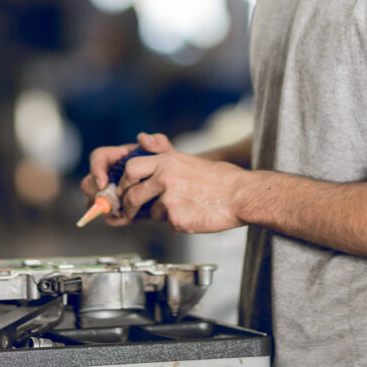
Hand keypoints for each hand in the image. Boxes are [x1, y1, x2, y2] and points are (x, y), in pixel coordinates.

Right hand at [79, 132, 172, 213]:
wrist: (180, 189)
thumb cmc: (172, 167)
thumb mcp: (168, 153)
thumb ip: (158, 142)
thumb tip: (142, 137)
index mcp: (119, 157)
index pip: (98, 157)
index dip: (96, 169)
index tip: (103, 182)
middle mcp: (112, 174)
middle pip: (90, 182)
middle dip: (96, 192)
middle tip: (109, 201)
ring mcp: (114, 193)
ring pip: (95, 200)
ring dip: (104, 207)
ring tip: (119, 210)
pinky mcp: (121, 209)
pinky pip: (109, 216)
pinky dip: (115, 218)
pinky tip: (126, 218)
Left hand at [116, 143, 248, 233]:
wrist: (241, 195)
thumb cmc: (220, 178)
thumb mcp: (188, 159)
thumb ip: (163, 155)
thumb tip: (142, 141)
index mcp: (167, 161)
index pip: (131, 168)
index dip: (125, 182)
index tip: (126, 189)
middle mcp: (165, 178)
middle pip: (132, 194)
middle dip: (129, 205)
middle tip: (131, 211)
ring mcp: (170, 199)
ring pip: (152, 213)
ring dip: (163, 214)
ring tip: (185, 208)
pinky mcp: (177, 218)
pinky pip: (169, 225)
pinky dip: (179, 224)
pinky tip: (194, 216)